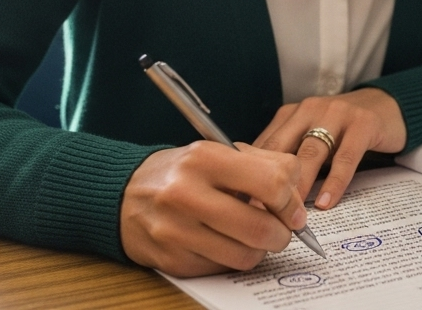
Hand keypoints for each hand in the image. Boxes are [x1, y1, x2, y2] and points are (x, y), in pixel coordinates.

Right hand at [120, 141, 305, 276]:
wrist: (124, 195)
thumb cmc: (183, 173)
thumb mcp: (220, 153)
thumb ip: (265, 166)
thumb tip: (297, 200)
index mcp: (205, 158)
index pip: (273, 182)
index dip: (292, 200)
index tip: (293, 208)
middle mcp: (186, 193)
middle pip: (261, 227)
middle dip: (283, 233)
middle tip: (282, 230)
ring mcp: (176, 230)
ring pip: (245, 255)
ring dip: (260, 250)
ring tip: (254, 237)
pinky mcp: (172, 260)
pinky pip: (222, 269)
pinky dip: (233, 259)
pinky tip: (226, 243)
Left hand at [254, 87, 405, 210]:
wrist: (387, 105)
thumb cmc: (342, 130)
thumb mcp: (310, 136)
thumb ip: (289, 155)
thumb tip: (257, 193)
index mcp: (291, 114)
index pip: (264, 146)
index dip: (249, 175)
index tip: (240, 204)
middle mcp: (309, 110)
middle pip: (283, 149)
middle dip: (269, 183)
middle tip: (257, 216)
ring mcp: (337, 114)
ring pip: (311, 153)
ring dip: (299, 186)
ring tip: (290, 215)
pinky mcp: (363, 124)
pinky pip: (345, 157)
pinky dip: (334, 182)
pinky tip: (325, 202)